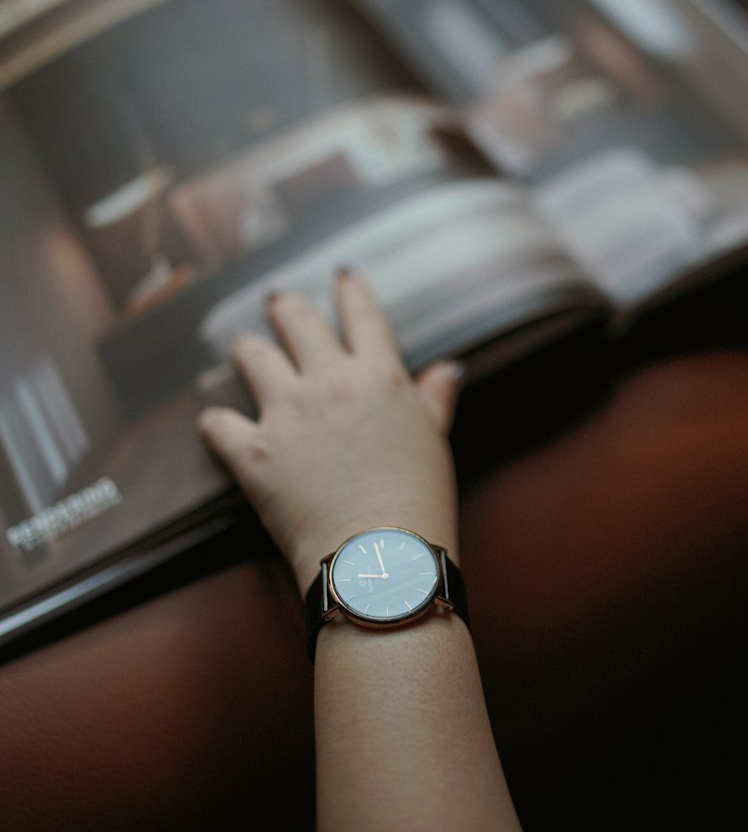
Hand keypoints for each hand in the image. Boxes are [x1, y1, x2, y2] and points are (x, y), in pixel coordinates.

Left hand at [197, 270, 463, 596]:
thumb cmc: (419, 501)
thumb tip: (450, 369)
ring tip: (242, 349)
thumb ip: (435, 398)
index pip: (362, 315)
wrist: (381, 556)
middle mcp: (330, 381)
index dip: (350, 290)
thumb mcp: (436, 440)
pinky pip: (218, 424)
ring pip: (252, 357)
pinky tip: (214, 423)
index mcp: (380, 375)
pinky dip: (214, 423)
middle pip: (298, 322)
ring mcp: (288, 413)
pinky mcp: (253, 452)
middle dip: (284, 307)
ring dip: (246, 351)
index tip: (341, 275)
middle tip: (276, 302)